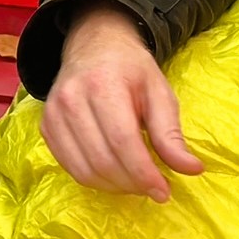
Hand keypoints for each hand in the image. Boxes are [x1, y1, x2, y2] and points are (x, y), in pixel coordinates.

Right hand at [38, 1, 203, 201]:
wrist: (94, 46)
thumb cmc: (131, 70)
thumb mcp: (159, 93)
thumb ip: (171, 133)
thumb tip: (192, 170)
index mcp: (103, 85)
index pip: (122, 141)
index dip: (144, 173)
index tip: (164, 191)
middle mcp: (72, 99)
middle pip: (102, 159)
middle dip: (132, 184)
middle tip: (152, 188)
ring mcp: (53, 113)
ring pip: (83, 170)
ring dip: (114, 186)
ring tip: (135, 182)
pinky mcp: (46, 126)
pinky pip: (69, 167)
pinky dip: (94, 179)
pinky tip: (113, 174)